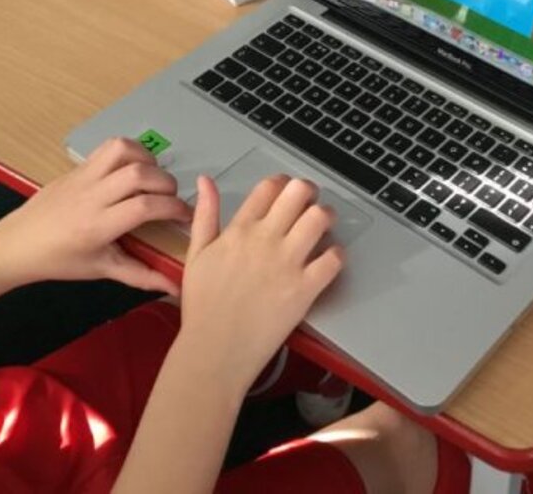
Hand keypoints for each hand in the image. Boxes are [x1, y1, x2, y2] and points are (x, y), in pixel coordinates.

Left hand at [0, 137, 189, 294]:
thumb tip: (174, 285)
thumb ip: (141, 276)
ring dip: (148, 160)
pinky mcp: (77, 167)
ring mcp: (83, 177)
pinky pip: (108, 147)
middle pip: (139, 174)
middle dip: (166, 183)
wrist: (17, 245)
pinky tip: (135, 168)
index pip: (144, 207)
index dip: (173, 208)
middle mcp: (91, 197)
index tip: (185, 216)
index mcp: (97, 227)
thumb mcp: (101, 270)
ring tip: (154, 179)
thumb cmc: (58, 260)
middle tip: (171, 198)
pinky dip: (130, 150)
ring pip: (123, 151)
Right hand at [177, 174, 343, 391]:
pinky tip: (329, 258)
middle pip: (298, 193)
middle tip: (310, 202)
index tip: (286, 190)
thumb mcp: (195, 254)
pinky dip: (337, 255)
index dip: (282, 183)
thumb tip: (205, 182)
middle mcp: (265, 241)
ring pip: (320, 218)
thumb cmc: (203, 307)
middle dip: (308, 192)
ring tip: (324, 225)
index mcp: (239, 231)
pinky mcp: (305, 290)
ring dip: (326, 216)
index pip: (269, 188)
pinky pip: (333, 259)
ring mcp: (287, 264)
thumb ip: (204, 214)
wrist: (215, 350)